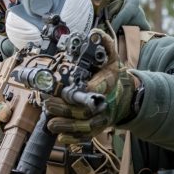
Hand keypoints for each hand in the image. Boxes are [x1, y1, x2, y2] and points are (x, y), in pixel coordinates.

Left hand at [47, 28, 136, 142]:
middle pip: (84, 110)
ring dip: (65, 125)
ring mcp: (102, 117)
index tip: (66, 89)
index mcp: (108, 84)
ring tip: (50, 121)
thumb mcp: (111, 57)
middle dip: (64, 108)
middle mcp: (105, 103)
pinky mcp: (98, 128)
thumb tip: (95, 34)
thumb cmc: (112, 76)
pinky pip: (86, 136)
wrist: (126, 96)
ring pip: (84, 126)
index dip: (81, 90)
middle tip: (48, 103)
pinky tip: (60, 137)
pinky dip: (73, 139)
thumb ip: (104, 44)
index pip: (96, 88)